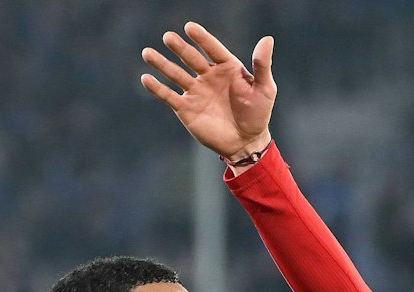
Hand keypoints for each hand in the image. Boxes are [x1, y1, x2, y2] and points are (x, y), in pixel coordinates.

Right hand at [141, 22, 276, 162]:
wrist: (246, 143)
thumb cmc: (258, 114)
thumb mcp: (265, 89)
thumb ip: (262, 65)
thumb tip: (268, 39)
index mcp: (227, 68)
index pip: (212, 49)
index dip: (202, 38)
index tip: (190, 27)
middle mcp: (208, 76)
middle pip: (191, 58)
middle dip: (180, 48)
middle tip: (169, 37)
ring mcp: (195, 91)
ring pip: (175, 73)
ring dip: (161, 63)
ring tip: (148, 53)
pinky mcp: (185, 108)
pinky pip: (168, 95)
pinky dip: (157, 88)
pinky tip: (146, 78)